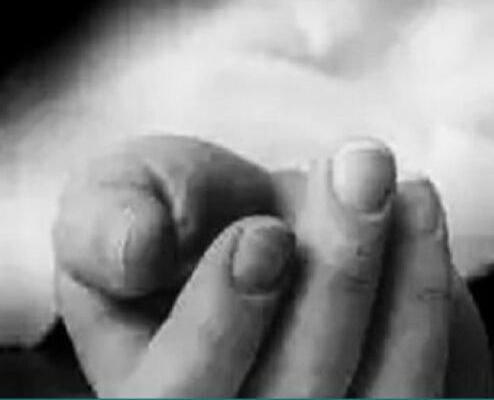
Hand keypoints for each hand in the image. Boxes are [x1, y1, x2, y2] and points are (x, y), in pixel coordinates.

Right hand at [53, 135, 491, 396]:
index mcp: (149, 398)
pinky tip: (418, 221)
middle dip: (335, 280)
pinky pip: (443, 387)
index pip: (178, 399)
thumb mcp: (107, 211)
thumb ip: (102, 226)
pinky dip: (438, 304)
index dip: (222, 323)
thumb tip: (141, 245)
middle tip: (356, 170)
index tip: (260, 233)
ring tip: (398, 186)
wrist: (234, 229)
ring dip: (404, 288)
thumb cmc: (165, 224)